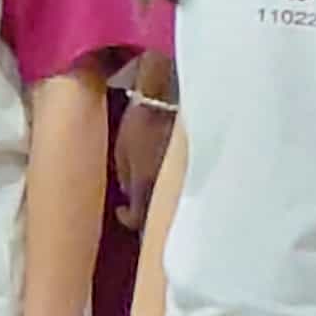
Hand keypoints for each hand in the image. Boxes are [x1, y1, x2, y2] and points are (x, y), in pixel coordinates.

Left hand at [112, 99, 174, 229]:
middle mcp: (167, 184)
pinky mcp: (195, 162)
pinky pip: (182, 181)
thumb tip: (129, 193)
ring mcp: (183, 174)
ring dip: (161, 196)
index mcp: (146, 184)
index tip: (120, 210)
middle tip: (138, 204)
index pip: (137, 218)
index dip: (127, 218)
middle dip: (147, 211)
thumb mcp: (122, 151)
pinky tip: (167, 172)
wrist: (168, 97)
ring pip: (172, 197)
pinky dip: (173, 182)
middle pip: (158, 211)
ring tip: (152, 187)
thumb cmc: (140, 121)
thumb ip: (125, 177)